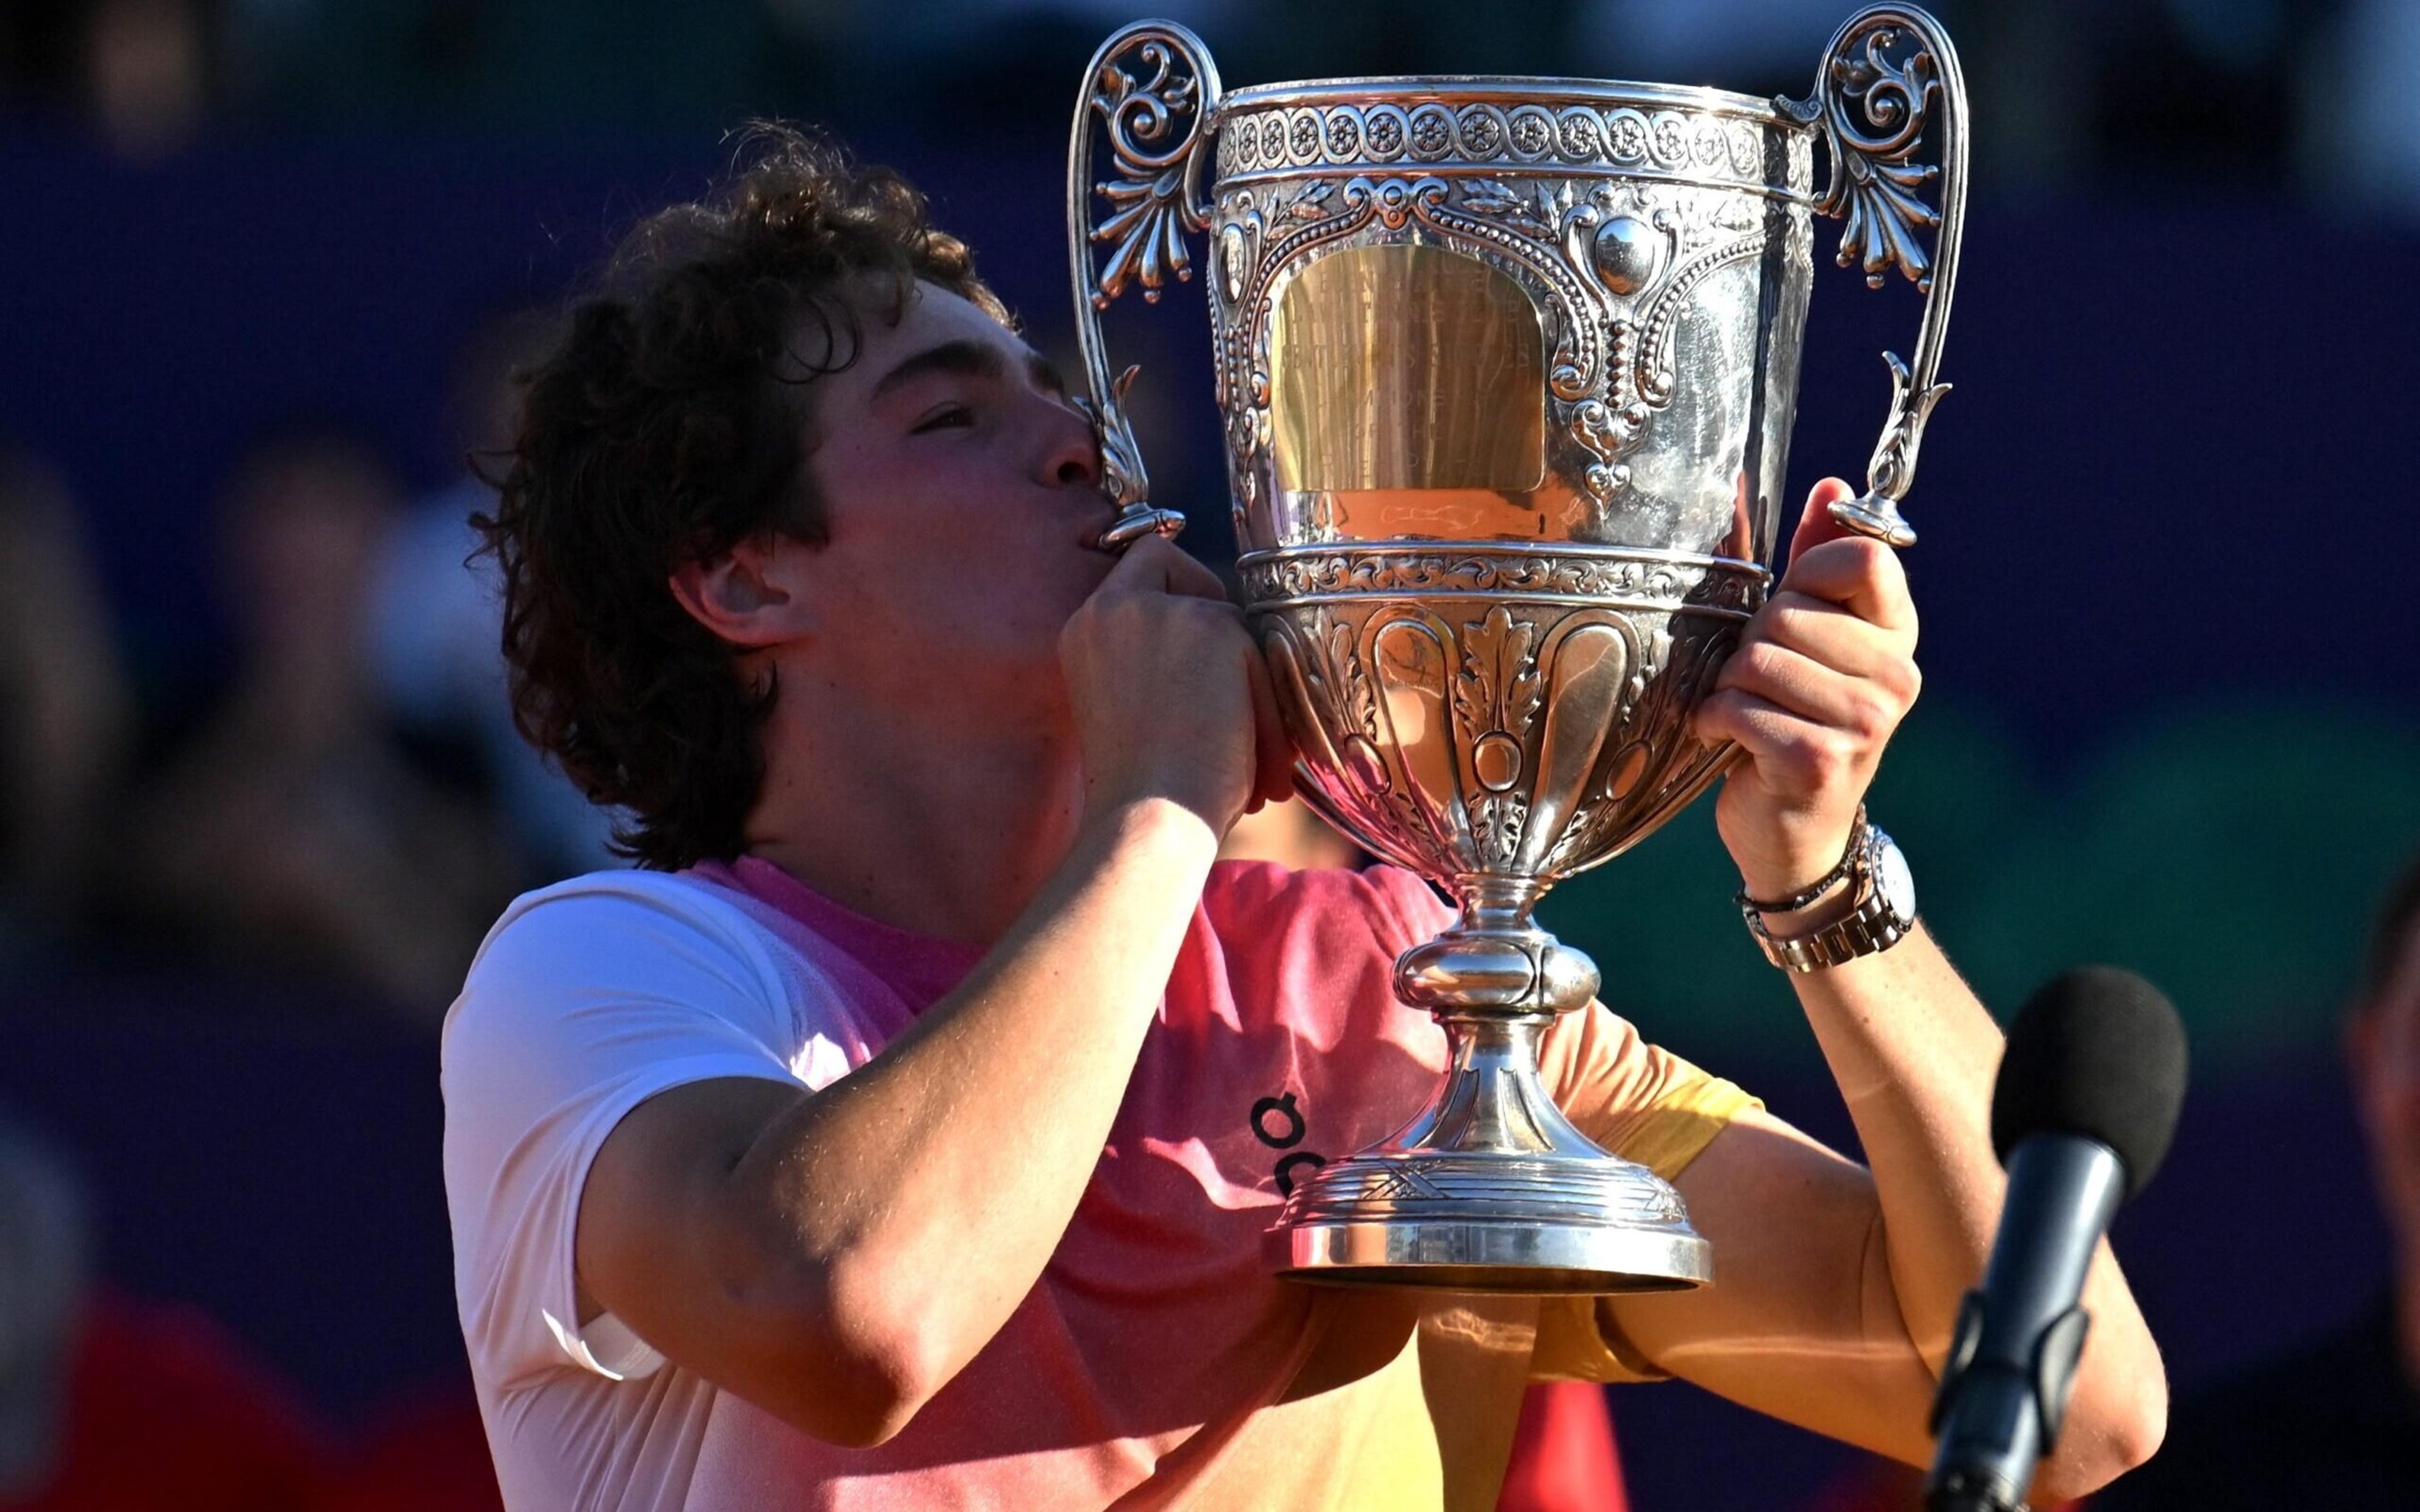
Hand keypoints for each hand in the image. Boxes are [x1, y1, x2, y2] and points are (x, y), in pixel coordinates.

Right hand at [1058, 534, 1295, 833]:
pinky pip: (1264, 657)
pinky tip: (1258, 766)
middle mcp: (1111, 608)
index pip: (1144, 562)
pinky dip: (1271, 714)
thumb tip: (1230, 652)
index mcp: (1086, 631)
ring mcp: (1161, 611)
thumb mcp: (1139, 710)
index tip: (1205, 626)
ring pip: (1236, 625)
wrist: (1146, 823)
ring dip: (1253, 694)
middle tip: (1236, 706)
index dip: (1181, 587)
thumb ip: (1163, 662)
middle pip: (1191, 575)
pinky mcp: (1212, 625)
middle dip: (1224, 635)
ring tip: (1249, 766)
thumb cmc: (1144, 797)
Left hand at [1691, 477, 1920, 900]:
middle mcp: (1896, 676)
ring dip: (1729, 687)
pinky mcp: (1822, 760)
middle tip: (1759, 683)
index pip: (1861, 556)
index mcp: (1897, 635)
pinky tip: (1730, 741)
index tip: (1790, 609)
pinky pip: (1739, 709)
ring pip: (1758, 661)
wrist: (1795, 828)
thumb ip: (1817, 561)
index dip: (1805, 574)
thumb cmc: (1793, 719)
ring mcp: (1866, 722)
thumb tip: (1834, 485)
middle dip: (1750, 645)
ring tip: (1745, 712)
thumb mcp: (1808, 636)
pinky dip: (1716, 722)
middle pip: (1788, 611)